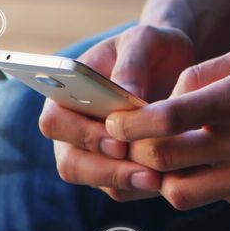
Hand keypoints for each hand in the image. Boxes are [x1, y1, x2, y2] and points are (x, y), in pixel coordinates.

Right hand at [38, 25, 196, 200]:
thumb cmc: (151, 47)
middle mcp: (73, 128)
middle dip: (106, 170)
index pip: (55, 122)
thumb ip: (132, 64)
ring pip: (98, 182)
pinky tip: (170, 178)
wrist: (174, 63)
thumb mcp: (144, 41)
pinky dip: (144, 187)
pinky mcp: (119, 169)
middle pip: (71, 164)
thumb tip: (126, 94)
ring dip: (127, 183)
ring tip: (159, 179)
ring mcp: (94, 153)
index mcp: (65, 93)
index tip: (116, 140)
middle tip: (144, 171)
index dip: (80, 135)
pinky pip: (124, 189)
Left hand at [104, 44, 229, 213]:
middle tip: (132, 144)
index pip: (166, 121)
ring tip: (172, 159)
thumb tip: (163, 102)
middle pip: (165, 161)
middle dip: (138, 153)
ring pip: (183, 193)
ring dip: (169, 177)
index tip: (113, 123)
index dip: (130, 125)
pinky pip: (222, 199)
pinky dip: (212, 183)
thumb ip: (204, 75)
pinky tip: (226, 163)